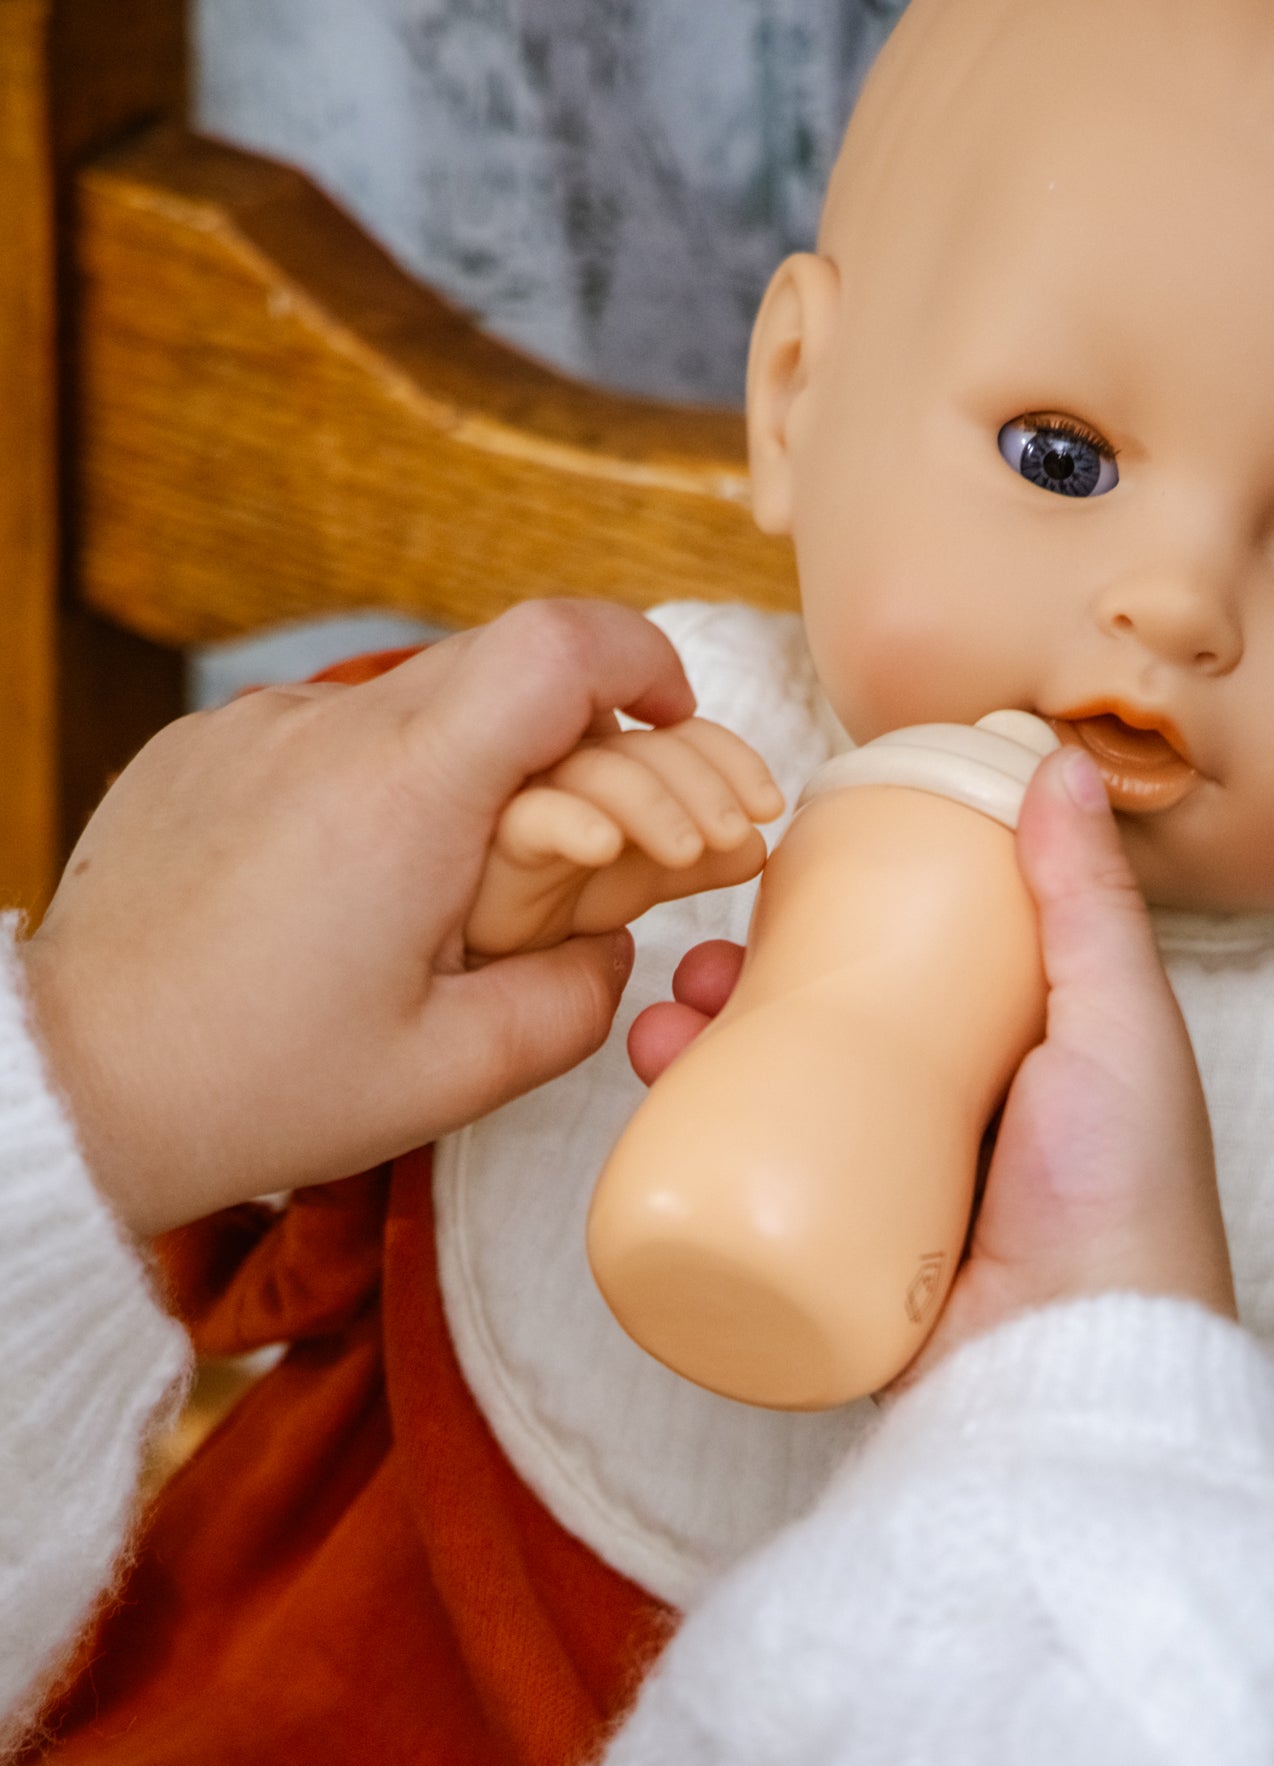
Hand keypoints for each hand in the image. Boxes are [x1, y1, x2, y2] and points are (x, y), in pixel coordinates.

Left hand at [25, 600, 693, 1236]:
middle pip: (496, 667)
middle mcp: (327, 728)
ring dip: (463, 770)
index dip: (642, 661)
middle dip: (567, 737)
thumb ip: (575, 1001)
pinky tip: (345, 892)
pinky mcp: (199, 750)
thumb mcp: (454, 1076)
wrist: (78, 1084)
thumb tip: (612, 950)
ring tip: (444, 892)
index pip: (560, 645)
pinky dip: (371, 788)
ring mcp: (253, 728)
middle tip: (583, 838)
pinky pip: (323, 737)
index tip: (671, 718)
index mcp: (408, 793)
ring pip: (408, 705)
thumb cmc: (257, 1087)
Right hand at [465, 720, 782, 956]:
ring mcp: (522, 795)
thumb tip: (757, 844)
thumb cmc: (558, 907)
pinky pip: (530, 817)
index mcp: (607, 762)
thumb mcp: (643, 877)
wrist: (485, 967)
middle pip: (637, 742)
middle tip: (733, 830)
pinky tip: (607, 847)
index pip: (674, 732)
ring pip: (590, 769)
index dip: (729, 757)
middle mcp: (565, 764)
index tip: (768, 806)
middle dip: (699, 781)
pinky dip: (572, 824)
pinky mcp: (486, 842)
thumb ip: (699, 856)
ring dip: (650, 802)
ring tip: (688, 852)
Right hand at [630, 741, 1236, 1363]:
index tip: (776, 883)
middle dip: (742, 992)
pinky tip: (658, 1121)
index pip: (909, 972)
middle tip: (696, 969)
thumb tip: (1059, 764)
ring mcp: (891, 1203)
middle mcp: (950, 1129)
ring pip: (776, 1113)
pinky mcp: (840, 1273)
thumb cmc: (1127, 1198)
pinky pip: (755, 1205)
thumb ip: (1090, 902)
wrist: (1086, 1369)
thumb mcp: (1119, 1024)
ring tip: (661, 1034)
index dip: (834, 924)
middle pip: (825, 1038)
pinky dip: (695, 1159)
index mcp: (1018, 1065)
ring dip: (701, 1063)